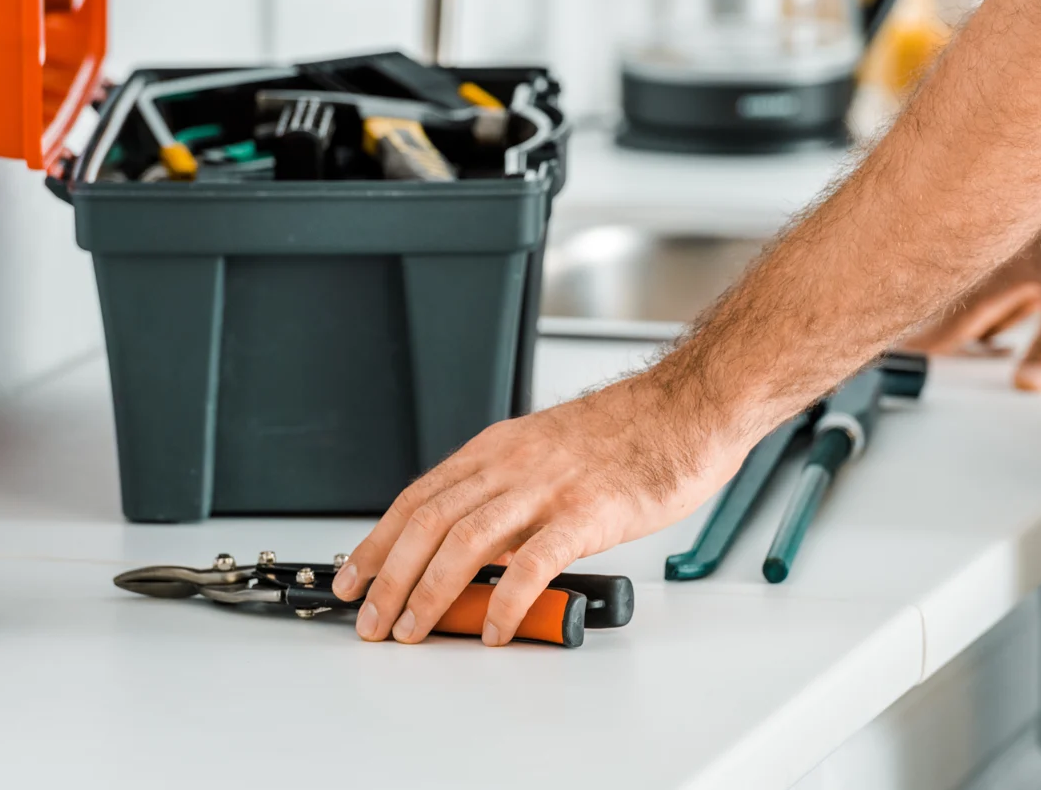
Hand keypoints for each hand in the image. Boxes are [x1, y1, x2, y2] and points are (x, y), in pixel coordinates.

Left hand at [331, 374, 750, 645]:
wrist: (687, 409)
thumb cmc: (630, 434)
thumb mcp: (549, 451)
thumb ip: (510, 492)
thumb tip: (478, 548)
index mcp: (499, 449)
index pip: (417, 497)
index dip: (376, 542)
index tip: (353, 578)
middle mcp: (513, 464)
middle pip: (429, 523)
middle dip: (390, 578)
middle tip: (372, 622)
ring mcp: (549, 487)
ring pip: (465, 542)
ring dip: (429, 592)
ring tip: (412, 631)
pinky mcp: (588, 512)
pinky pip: (534, 563)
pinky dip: (506, 601)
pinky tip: (495, 629)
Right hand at [902, 172, 1040, 390]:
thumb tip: (1028, 383)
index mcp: (992, 276)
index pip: (946, 326)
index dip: (923, 349)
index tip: (899, 366)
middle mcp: (997, 261)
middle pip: (960, 310)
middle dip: (945, 336)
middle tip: (923, 358)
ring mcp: (1020, 251)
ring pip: (986, 293)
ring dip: (978, 319)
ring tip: (966, 343)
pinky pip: (1013, 281)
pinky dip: (1010, 302)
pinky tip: (1018, 307)